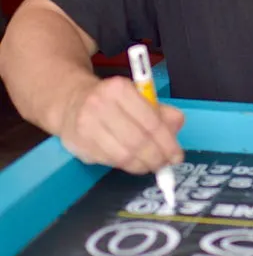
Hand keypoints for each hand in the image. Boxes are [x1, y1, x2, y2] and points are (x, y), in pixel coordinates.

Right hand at [59, 75, 183, 172]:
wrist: (71, 102)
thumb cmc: (112, 101)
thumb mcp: (137, 97)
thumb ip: (160, 111)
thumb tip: (177, 125)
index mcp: (119, 89)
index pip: (151, 122)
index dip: (167, 143)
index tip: (177, 155)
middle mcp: (100, 105)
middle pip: (138, 141)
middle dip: (157, 157)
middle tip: (165, 164)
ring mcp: (87, 126)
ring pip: (124, 156)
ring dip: (143, 165)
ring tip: (151, 165)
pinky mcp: (79, 144)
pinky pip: (110, 162)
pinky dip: (127, 166)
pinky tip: (133, 163)